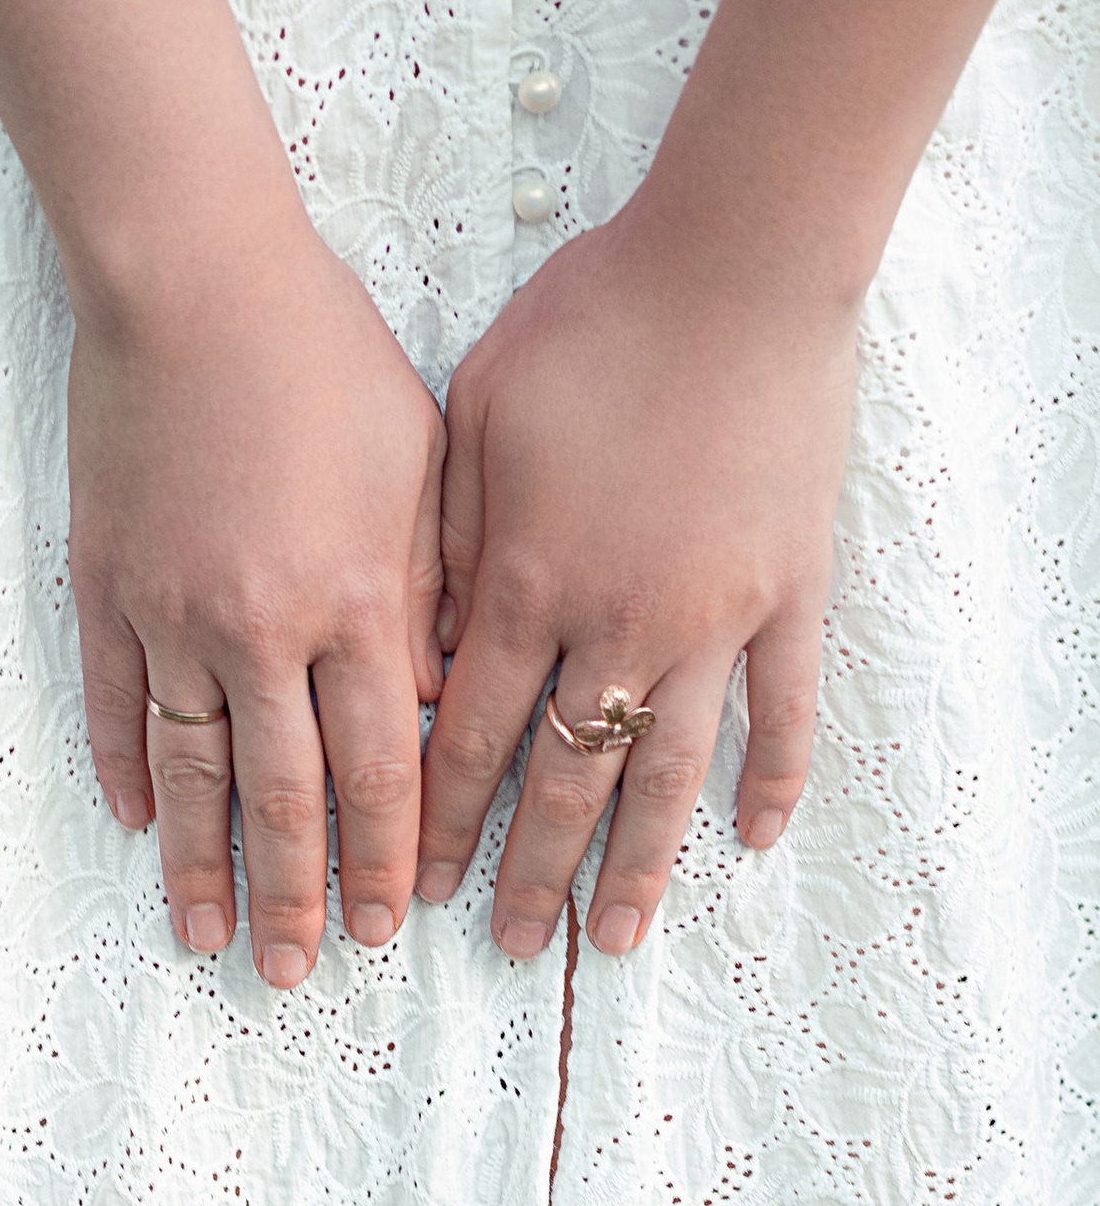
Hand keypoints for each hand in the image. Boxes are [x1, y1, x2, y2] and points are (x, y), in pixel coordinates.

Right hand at [70, 238, 446, 983]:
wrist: (191, 276)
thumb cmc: (324, 353)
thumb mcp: (421, 464)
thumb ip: (431, 593)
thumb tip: (437, 706)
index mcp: (357, 600)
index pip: (381, 769)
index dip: (387, 858)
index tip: (391, 925)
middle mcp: (263, 628)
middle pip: (284, 798)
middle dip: (299, 897)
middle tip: (300, 973)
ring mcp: (173, 615)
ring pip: (192, 775)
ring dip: (203, 870)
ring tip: (210, 939)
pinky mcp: (107, 587)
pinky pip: (118, 705)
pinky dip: (128, 770)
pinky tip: (137, 825)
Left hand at [417, 211, 858, 959]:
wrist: (735, 258)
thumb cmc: (591, 319)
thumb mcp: (475, 418)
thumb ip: (443, 541)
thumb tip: (416, 652)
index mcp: (525, 586)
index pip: (466, 738)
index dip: (438, 820)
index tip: (416, 883)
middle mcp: (616, 624)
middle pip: (561, 781)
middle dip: (528, 874)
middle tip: (509, 948)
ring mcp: (712, 614)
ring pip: (666, 772)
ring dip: (635, 865)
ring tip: (611, 938)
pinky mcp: (790, 588)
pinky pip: (784, 707)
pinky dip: (772, 778)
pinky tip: (752, 842)